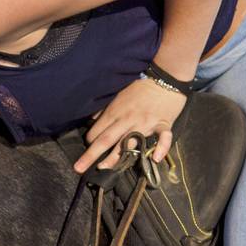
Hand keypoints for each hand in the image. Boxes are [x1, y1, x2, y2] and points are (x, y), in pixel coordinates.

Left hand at [71, 76, 186, 172]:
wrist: (165, 76)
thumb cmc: (140, 87)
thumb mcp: (118, 94)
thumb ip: (104, 109)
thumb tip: (92, 120)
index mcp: (116, 112)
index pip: (98, 131)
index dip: (89, 142)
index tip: (87, 149)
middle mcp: (128, 119)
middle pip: (107, 139)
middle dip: (91, 155)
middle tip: (79, 168)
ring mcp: (146, 123)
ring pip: (129, 143)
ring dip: (117, 157)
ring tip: (104, 168)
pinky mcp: (163, 124)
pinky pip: (163, 137)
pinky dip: (161, 147)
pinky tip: (155, 159)